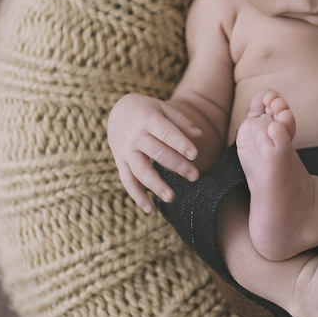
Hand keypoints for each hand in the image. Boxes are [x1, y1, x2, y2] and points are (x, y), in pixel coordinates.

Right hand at [107, 93, 204, 213]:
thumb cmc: (146, 110)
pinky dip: (136, 195)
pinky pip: (127, 180)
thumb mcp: (163, 108)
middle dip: (177, 165)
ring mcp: (125, 150)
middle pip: (156, 152)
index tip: (194, 154)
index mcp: (147, 118)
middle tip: (195, 176)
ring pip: (140, 170)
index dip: (180, 143)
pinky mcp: (120, 162)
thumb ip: (181, 122)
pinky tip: (149, 208)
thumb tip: (200, 136)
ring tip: (171, 197)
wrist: (117, 111)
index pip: (165, 132)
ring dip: (155, 185)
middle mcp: (135, 136)